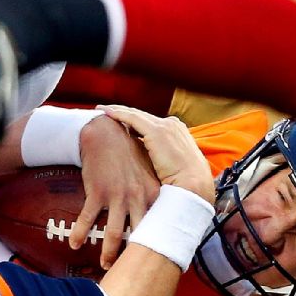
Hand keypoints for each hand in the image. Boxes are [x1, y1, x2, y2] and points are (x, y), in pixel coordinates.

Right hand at [73, 115, 160, 268]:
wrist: (107, 134)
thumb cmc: (129, 154)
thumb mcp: (150, 171)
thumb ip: (159, 193)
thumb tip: (169, 212)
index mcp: (154, 193)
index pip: (160, 224)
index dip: (160, 243)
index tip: (161, 261)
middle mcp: (139, 197)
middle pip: (140, 234)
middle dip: (138, 255)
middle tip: (134, 272)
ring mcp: (118, 195)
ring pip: (115, 232)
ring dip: (109, 252)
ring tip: (105, 266)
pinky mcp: (98, 192)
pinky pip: (88, 218)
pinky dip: (79, 232)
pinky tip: (73, 243)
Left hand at [98, 105, 213, 203]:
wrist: (193, 186)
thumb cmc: (183, 184)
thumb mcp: (173, 166)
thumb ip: (161, 159)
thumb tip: (144, 164)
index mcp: (177, 131)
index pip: (151, 123)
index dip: (134, 122)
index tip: (121, 122)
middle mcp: (172, 124)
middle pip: (142, 116)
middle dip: (124, 112)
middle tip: (106, 110)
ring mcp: (165, 126)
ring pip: (135, 114)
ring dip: (117, 110)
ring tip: (102, 109)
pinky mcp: (156, 131)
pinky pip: (132, 118)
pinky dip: (118, 113)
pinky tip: (106, 112)